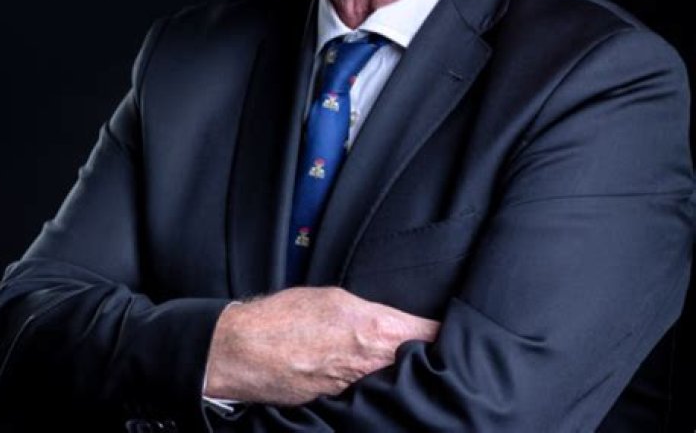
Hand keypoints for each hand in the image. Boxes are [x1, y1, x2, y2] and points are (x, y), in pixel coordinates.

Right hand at [204, 286, 439, 404]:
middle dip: (428, 360)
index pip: (430, 334)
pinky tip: (369, 384)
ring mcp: (356, 391)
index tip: (461, 332)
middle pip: (419, 366)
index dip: (447, 333)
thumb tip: (394, 322)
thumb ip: (372, 312)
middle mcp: (372, 366)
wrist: (245, 351)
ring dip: (400, 377)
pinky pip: (367, 399)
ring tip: (398, 368)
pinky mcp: (338, 407)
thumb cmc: (286, 317)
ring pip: (395, 386)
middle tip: (434, 352)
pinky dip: (373, 391)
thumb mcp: (336, 298)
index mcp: (376, 330)